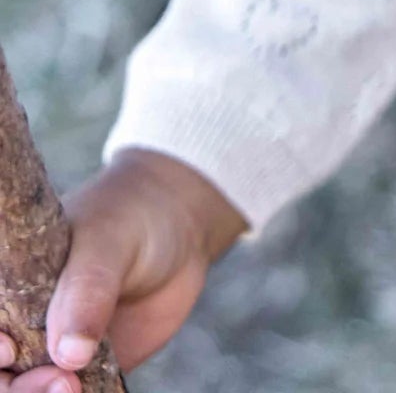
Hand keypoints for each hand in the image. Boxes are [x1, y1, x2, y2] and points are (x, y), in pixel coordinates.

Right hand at [0, 148, 249, 391]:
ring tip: (76, 388)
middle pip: (4, 374)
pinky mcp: (89, 370)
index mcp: (12, 286)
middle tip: (62, 382)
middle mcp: (26, 323)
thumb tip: (70, 355)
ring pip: (37, 390)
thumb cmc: (131, 217)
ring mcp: (56, 349)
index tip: (10, 350)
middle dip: (19, 388)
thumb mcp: (107, 242)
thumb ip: (88, 292)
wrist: (180, 225)